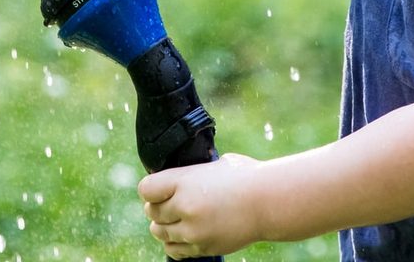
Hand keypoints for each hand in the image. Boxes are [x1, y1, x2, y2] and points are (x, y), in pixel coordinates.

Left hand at [138, 154, 262, 258]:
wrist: (268, 202)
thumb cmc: (244, 176)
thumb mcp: (215, 164)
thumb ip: (192, 174)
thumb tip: (178, 177)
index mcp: (184, 182)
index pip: (146, 189)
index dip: (150, 188)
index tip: (157, 187)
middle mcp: (184, 207)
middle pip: (151, 212)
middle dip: (156, 207)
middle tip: (167, 202)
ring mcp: (193, 231)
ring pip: (159, 232)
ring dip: (164, 225)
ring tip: (176, 217)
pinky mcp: (202, 248)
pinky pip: (174, 250)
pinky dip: (175, 242)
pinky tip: (183, 232)